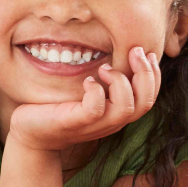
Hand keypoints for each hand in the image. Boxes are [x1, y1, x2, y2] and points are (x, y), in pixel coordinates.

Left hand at [8, 45, 161, 152]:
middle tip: (135, 51)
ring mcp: (95, 124)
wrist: (33, 135)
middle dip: (146, 73)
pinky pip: (95, 108)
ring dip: (121, 81)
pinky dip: (95, 90)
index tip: (145, 52)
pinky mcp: (76, 122)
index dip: (154, 74)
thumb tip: (118, 52)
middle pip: (145, 102)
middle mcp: (112, 121)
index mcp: (118, 113)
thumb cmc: (61, 109)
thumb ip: (106, 81)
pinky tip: (87, 81)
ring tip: (104, 67)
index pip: (150, 97)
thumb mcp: (89, 93)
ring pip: (126, 108)